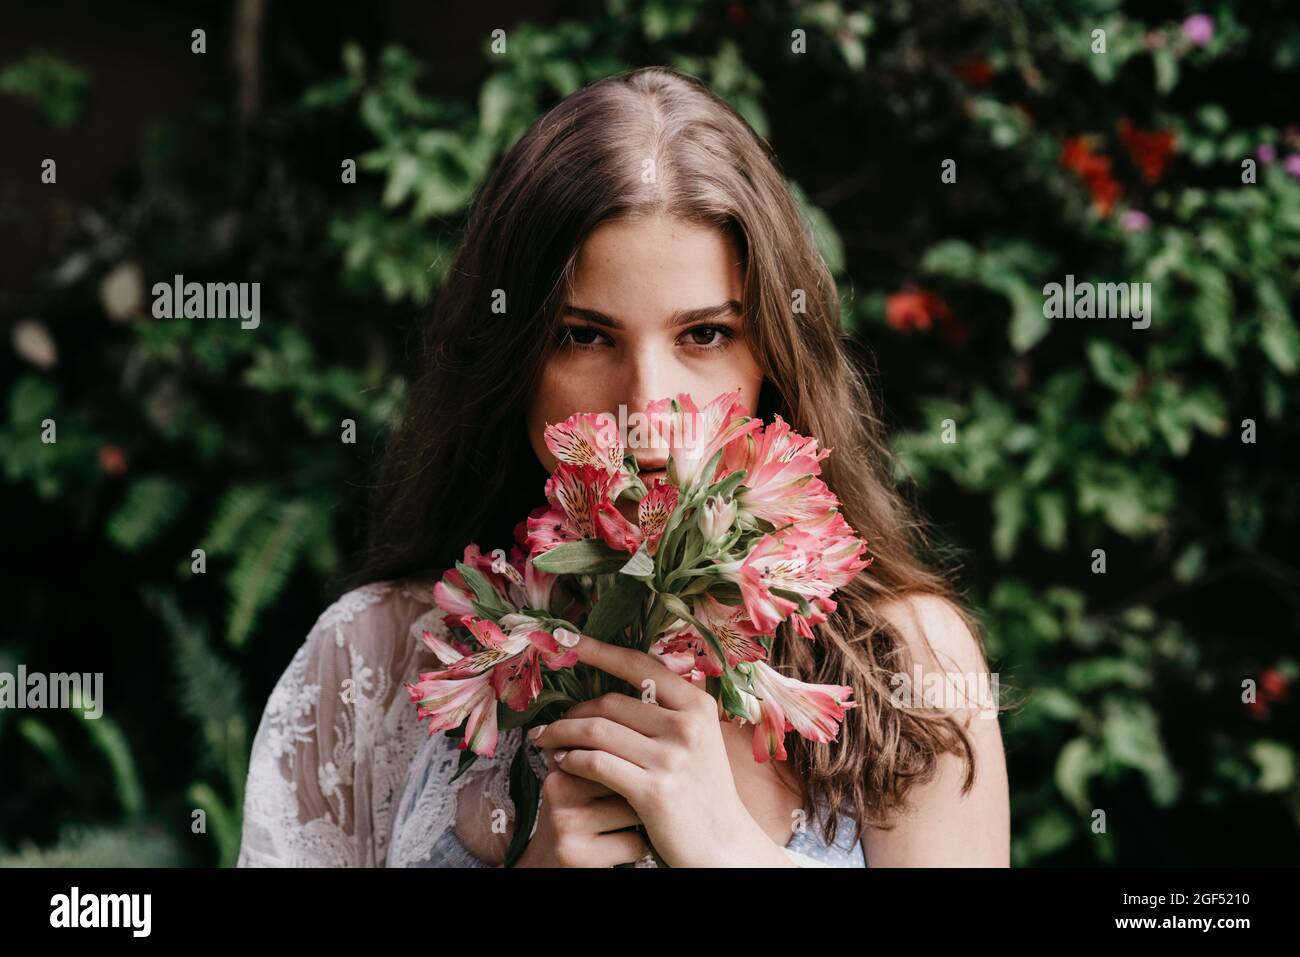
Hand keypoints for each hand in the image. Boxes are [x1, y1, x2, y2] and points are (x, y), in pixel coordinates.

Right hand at [514, 747, 647, 866]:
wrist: (549, 866)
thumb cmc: (577, 815)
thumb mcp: (574, 780)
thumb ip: (591, 746)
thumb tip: (637, 700)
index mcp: (560, 766)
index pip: (614, 748)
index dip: (635, 761)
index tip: (636, 770)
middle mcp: (558, 791)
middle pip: (627, 775)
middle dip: (639, 787)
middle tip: (634, 796)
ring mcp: (566, 824)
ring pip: (634, 809)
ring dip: (642, 817)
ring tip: (626, 822)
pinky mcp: (579, 856)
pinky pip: (634, 842)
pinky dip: (639, 844)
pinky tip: (625, 843)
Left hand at [526, 636, 795, 866]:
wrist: (724, 846)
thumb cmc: (703, 791)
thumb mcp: (698, 741)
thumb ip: (667, 713)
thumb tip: (614, 692)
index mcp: (698, 705)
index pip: (640, 665)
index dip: (599, 650)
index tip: (566, 641)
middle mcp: (687, 725)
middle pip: (610, 702)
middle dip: (572, 711)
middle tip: (550, 722)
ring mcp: (671, 758)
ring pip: (597, 731)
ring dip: (562, 734)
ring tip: (545, 740)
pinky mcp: (653, 791)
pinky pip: (597, 764)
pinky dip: (573, 760)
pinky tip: (563, 764)